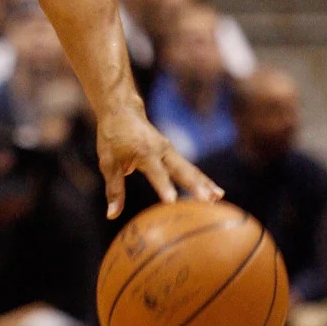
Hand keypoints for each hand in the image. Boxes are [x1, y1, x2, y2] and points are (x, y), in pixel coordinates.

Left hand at [97, 105, 222, 219]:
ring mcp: (170, 150)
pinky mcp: (173, 153)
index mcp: (144, 151)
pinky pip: (190, 168)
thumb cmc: (113, 137)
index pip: (156, 173)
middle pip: (182, 170)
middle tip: (207, 200)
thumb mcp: (108, 162)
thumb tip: (112, 215)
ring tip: (218, 198)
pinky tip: (215, 194)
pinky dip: (202, 180)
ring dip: (205, 183)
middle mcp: (162, 150)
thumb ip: (114, 189)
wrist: (122, 110)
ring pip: (190, 169)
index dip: (163, 187)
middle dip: (195, 186)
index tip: (171, 202)